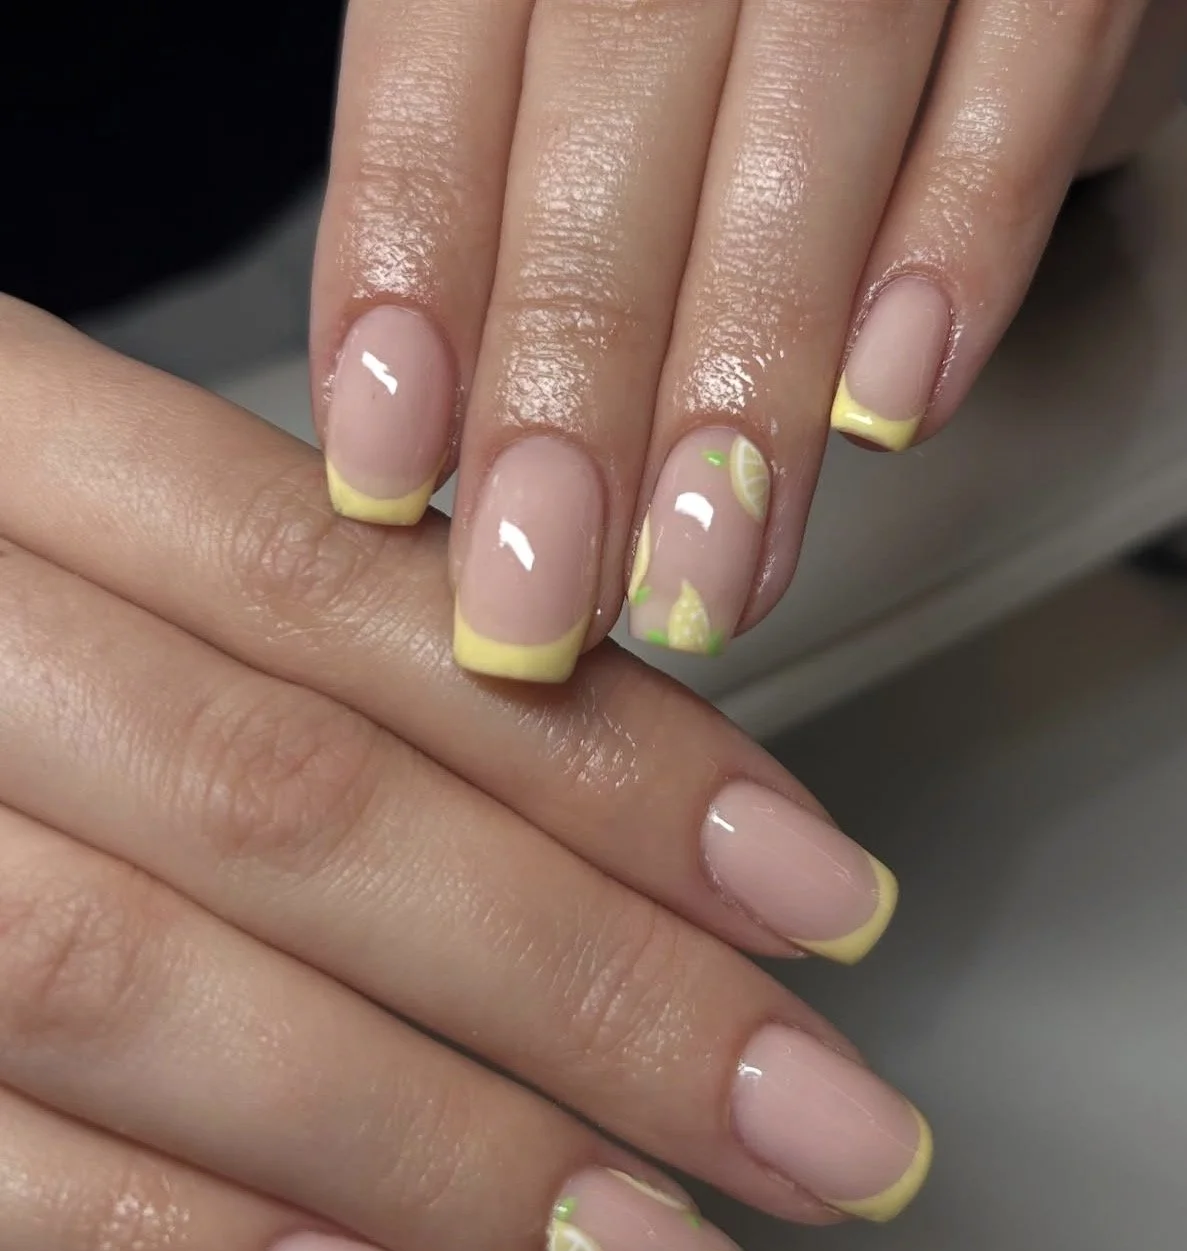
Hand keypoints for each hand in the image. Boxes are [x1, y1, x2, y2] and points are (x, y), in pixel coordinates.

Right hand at [0, 297, 928, 1250]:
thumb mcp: (91, 532)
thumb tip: (603, 758)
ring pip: (153, 983)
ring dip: (438, 1143)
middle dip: (593, 984)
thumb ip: (309, 635)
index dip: (613, 756)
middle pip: (305, 804)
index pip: (366, 606)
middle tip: (812, 1121)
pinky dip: (190, 1238)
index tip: (818, 893)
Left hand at [310, 0, 1184, 681]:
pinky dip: (963, 240)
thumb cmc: (712, 7)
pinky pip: (1029, 65)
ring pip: (810, 113)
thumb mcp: (575, 54)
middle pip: (610, 121)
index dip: (407, 280)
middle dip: (571, 387)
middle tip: (541, 591)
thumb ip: (500, 188)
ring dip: (749, 373)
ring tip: (706, 568)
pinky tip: (894, 409)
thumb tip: (425, 426)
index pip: (436, 71)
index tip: (390, 474)